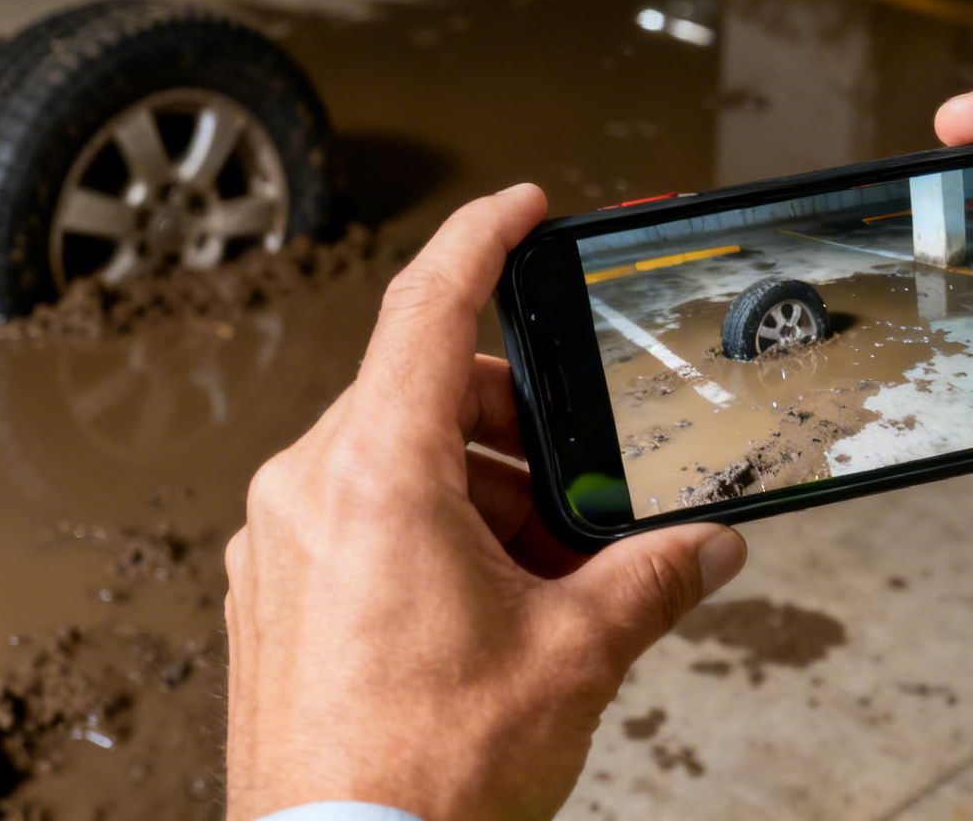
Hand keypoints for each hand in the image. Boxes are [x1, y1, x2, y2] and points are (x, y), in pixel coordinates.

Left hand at [224, 184, 747, 820]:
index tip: (519, 208)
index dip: (481, 239)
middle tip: (576, 477)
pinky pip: (350, 518)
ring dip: (473, 484)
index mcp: (375, 476)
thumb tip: (704, 550)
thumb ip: (651, 579)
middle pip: (418, 392)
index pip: (427, 307)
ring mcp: (274, 546)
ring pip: (386, 459)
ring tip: (542, 565)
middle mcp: (306, 493)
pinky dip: (421, 527)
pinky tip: (483, 598)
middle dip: (510, 419)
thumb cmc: (429, 775)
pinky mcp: (268, 597)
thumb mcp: (574, 656)